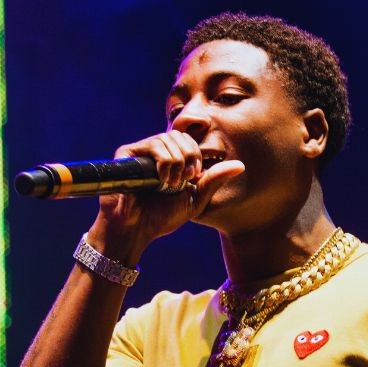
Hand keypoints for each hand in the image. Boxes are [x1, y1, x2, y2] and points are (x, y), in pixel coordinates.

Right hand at [90, 131, 243, 263]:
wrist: (136, 230)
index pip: (188, 141)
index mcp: (169, 160)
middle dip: (188, 157)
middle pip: (179, 135)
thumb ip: (214, 181)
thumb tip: (241, 165)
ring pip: (168, 139)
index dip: (195, 155)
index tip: (193, 177)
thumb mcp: (195, 200)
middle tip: (184, 181)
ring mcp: (140, 152)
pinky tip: (161, 180)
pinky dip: (164, 161)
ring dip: (176, 163)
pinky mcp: (127, 154)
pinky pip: (153, 145)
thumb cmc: (161, 218)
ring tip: (170, 185)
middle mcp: (154, 153)